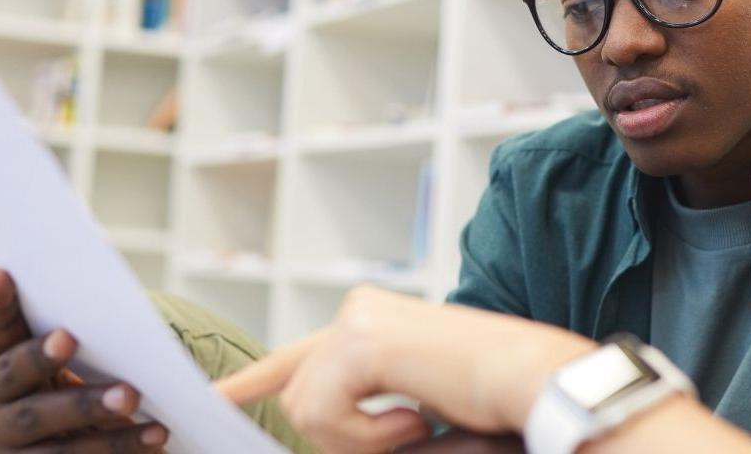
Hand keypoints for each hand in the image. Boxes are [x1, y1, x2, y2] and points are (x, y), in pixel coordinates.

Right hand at [0, 270, 169, 451]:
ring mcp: (8, 443)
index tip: (5, 273)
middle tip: (71, 338)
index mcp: (4, 359)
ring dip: (90, 409)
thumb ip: (94, 335)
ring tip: (132, 397)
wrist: (91, 446)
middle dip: (42, 355)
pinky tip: (154, 437)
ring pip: (46, 426)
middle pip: (16, 377)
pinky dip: (117, 448)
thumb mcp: (87, 361)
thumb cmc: (92, 385)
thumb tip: (134, 316)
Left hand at [218, 286, 596, 453]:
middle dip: (341, 436)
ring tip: (418, 423)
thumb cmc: (493, 402)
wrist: (536, 383)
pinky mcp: (360, 341)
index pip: (298, 355)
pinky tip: (417, 417)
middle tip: (410, 431)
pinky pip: (323, 413)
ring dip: (360, 439)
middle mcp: (359, 310)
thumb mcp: (411, 411)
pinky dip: (367, 436)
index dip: (254, 382)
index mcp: (372, 323)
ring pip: (305, 410)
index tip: (214, 400)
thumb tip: (310, 428)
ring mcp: (357, 320)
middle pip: (299, 395)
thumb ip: (361, 414)